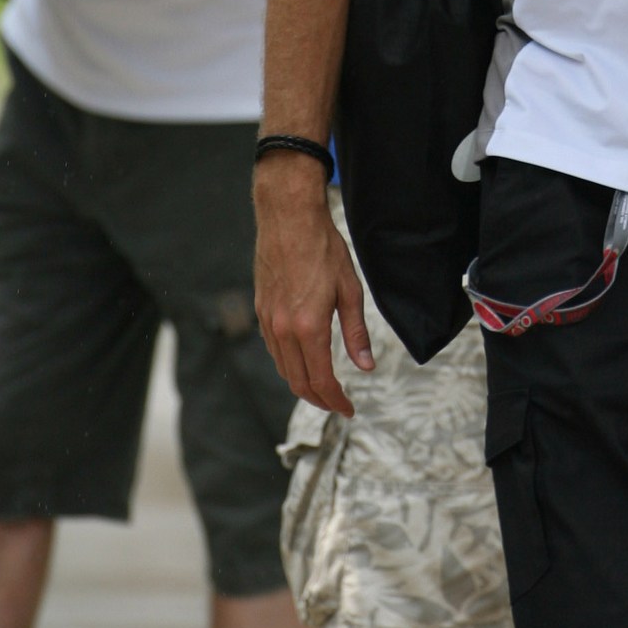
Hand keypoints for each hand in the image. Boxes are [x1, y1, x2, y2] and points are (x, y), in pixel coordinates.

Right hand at [254, 158, 372, 413]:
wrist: (288, 218)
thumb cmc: (323, 248)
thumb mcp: (350, 289)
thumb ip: (356, 332)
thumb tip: (365, 366)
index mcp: (309, 327)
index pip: (321, 380)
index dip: (336, 401)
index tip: (349, 409)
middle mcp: (284, 329)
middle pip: (299, 382)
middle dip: (319, 399)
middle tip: (338, 404)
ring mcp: (269, 321)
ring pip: (284, 368)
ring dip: (303, 384)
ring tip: (323, 387)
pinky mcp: (261, 310)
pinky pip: (274, 350)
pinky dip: (289, 364)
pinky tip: (303, 360)